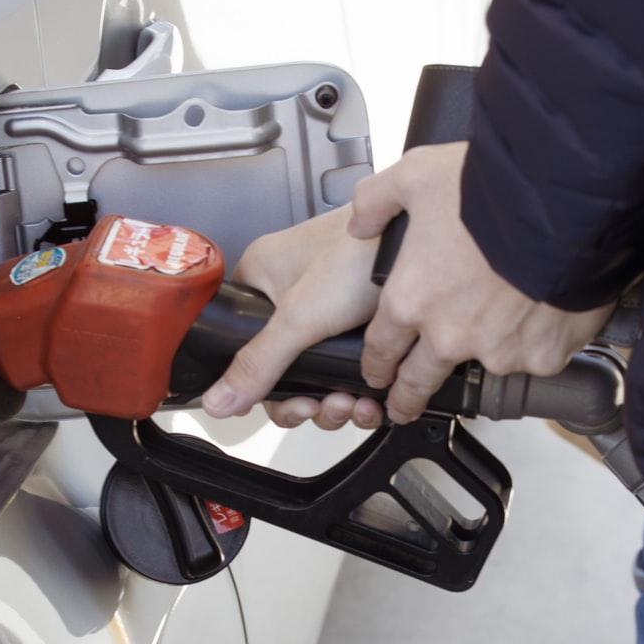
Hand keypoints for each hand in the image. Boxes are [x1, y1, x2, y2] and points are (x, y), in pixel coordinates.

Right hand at [199, 206, 386, 428]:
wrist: (424, 237)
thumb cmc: (360, 251)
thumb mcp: (301, 316)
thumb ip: (258, 363)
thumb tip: (218, 401)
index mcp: (260, 281)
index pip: (243, 349)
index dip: (264, 388)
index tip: (293, 404)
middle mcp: (290, 295)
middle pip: (284, 371)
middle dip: (309, 400)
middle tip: (327, 406)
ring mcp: (327, 310)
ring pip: (319, 375)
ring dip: (336, 401)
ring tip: (356, 403)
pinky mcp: (360, 320)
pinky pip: (349, 368)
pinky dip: (359, 391)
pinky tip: (372, 398)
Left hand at [349, 143, 614, 423]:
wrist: (562, 205)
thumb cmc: (491, 190)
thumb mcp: (416, 176)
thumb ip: (378, 201)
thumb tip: (360, 222)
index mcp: (411, 299)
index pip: (380, 348)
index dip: (376, 364)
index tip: (378, 372)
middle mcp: (449, 335)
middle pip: (418, 382)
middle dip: (407, 398)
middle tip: (405, 406)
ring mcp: (497, 351)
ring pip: (485, 365)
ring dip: (487, 351)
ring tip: (503, 325)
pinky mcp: (541, 356)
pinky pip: (536, 357)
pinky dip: (537, 341)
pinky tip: (543, 311)